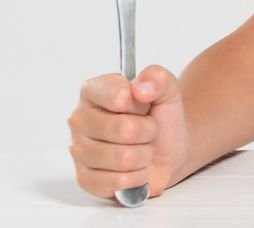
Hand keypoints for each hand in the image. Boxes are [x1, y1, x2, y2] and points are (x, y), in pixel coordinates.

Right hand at [67, 65, 189, 200]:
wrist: (168, 149)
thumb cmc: (161, 117)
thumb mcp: (167, 90)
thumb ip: (158, 78)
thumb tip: (142, 87)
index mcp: (94, 91)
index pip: (119, 95)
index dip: (141, 103)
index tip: (145, 104)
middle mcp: (79, 119)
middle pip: (124, 129)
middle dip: (147, 131)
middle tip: (147, 129)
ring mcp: (79, 150)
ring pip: (123, 158)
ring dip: (143, 155)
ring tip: (141, 148)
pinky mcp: (84, 179)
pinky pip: (117, 182)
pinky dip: (136, 177)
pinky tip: (135, 168)